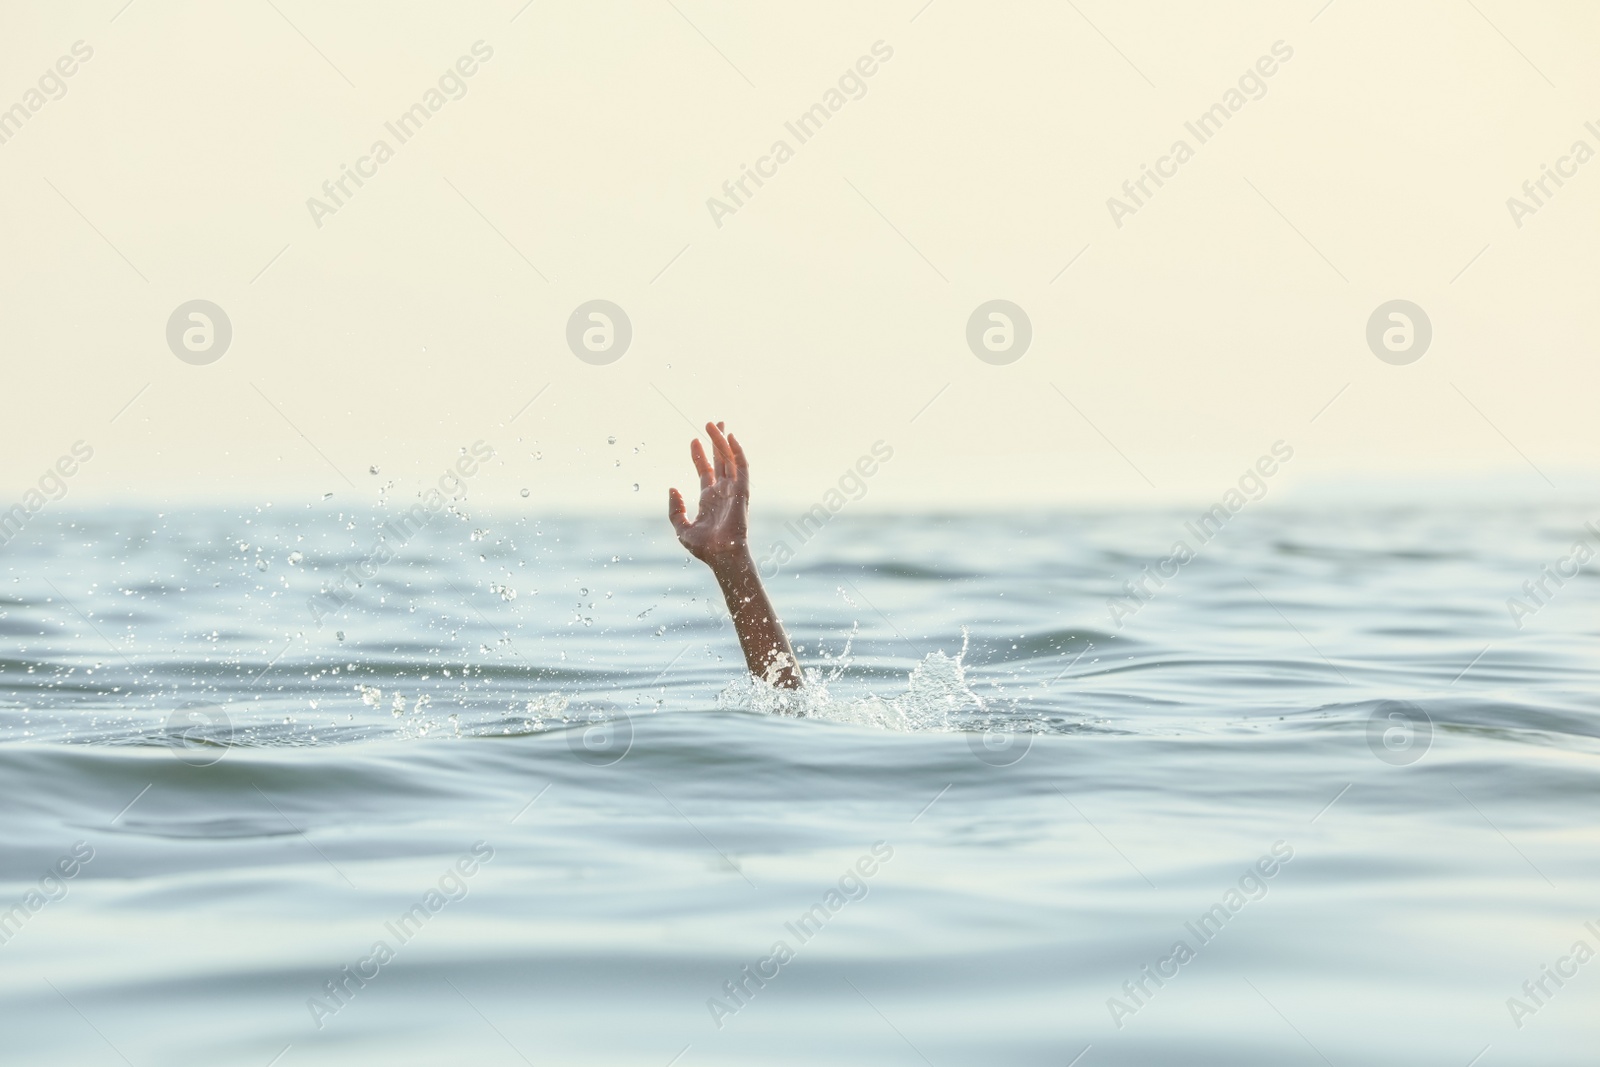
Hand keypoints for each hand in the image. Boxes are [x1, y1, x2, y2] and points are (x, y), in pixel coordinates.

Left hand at [668, 421, 749, 566]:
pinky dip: (737, 451)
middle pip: (720, 460)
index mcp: (709, 499)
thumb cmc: (704, 548)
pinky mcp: (741, 491)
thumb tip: (672, 488)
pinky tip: (731, 437)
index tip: (693, 440)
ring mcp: (733, 490)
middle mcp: (722, 492)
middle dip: (715, 441)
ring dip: (723, 441)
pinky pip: (741, 466)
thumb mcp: (681, 528)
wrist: (721, 556)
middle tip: (711, 423)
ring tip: (716, 424)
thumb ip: (675, 509)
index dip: (699, 455)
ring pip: (729, 459)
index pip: (705, 471)